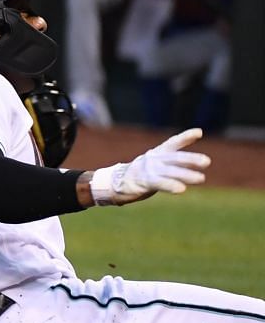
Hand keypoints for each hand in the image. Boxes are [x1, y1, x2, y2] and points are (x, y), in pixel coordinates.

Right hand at [89, 129, 209, 205]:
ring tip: (201, 179)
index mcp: (158, 153)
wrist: (117, 182)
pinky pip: (159, 183)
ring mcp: (149, 169)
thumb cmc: (142, 173)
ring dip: (186, 175)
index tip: (199, 132)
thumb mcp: (158, 163)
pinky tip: (181, 189)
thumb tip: (199, 161)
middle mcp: (154, 159)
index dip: (185, 137)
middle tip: (206, 162)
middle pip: (175, 158)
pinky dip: (170, 185)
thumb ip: (176, 162)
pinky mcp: (144, 181)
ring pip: (170, 171)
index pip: (173, 143)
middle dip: (191, 159)